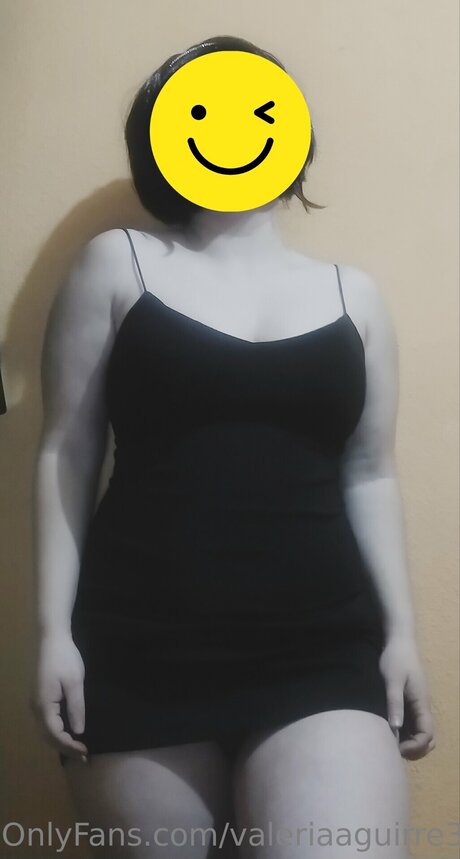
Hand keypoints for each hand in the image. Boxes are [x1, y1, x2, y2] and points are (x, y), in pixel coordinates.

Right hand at [30, 629, 87, 761]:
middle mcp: (36, 707)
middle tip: (84, 757)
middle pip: (48, 736)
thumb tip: (78, 731)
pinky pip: (47, 721)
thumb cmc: (65, 658)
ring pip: (46, 730)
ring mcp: (36, 703)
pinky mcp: (40, 698)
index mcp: (44, 705)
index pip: (55, 735)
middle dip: (66, 748)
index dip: (70, 746)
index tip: (86, 752)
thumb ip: (76, 707)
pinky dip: (57, 731)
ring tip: (78, 749)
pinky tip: (69, 733)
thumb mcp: (75, 682)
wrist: (52, 638)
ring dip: (61, 741)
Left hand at [379, 634, 435, 759]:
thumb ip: (394, 702)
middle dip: (416, 750)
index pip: (427, 734)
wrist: (399, 642)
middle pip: (428, 738)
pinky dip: (406, 734)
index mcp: (422, 704)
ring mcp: (417, 706)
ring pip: (421, 733)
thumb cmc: (395, 659)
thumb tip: (395, 728)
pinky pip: (413, 725)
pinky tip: (389, 732)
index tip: (397, 748)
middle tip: (394, 750)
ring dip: (411, 743)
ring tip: (390, 743)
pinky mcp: (410, 702)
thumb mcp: (392, 680)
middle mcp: (423, 708)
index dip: (416, 746)